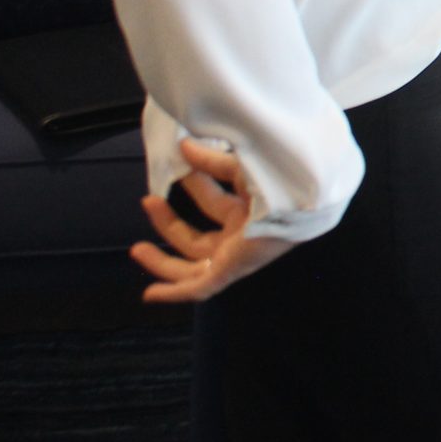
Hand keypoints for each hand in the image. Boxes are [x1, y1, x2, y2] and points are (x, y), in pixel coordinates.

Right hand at [131, 138, 296, 303]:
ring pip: (194, 268)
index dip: (193, 186)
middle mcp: (244, 236)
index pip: (214, 202)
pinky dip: (174, 293)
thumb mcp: (240, 167)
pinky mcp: (231, 270)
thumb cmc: (280, 179)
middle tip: (147, 202)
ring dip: (164, 262)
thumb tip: (183, 147)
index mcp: (252, 211)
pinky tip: (151, 294)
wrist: (303, 197)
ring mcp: (237, 256)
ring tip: (138, 249)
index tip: (174, 170)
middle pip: (199, 238)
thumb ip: (211, 162)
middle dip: (170, 225)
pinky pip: (199, 289)